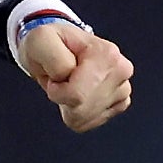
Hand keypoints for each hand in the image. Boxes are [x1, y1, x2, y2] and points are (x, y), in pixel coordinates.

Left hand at [20, 19, 134, 132]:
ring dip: (70, 106)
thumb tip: (69, 75)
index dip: (56, 89)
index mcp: (106, 54)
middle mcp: (121, 70)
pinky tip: (76, 95)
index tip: (55, 74)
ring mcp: (123, 88)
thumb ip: (53, 57)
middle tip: (61, 79)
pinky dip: (78, 113)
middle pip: (83, 109)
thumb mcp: (40, 40)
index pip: (77, 94)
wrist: (57, 46)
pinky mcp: (120, 102)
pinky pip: (91, 121)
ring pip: (86, 117)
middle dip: (63, 99)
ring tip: (69, 84)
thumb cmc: (49, 43)